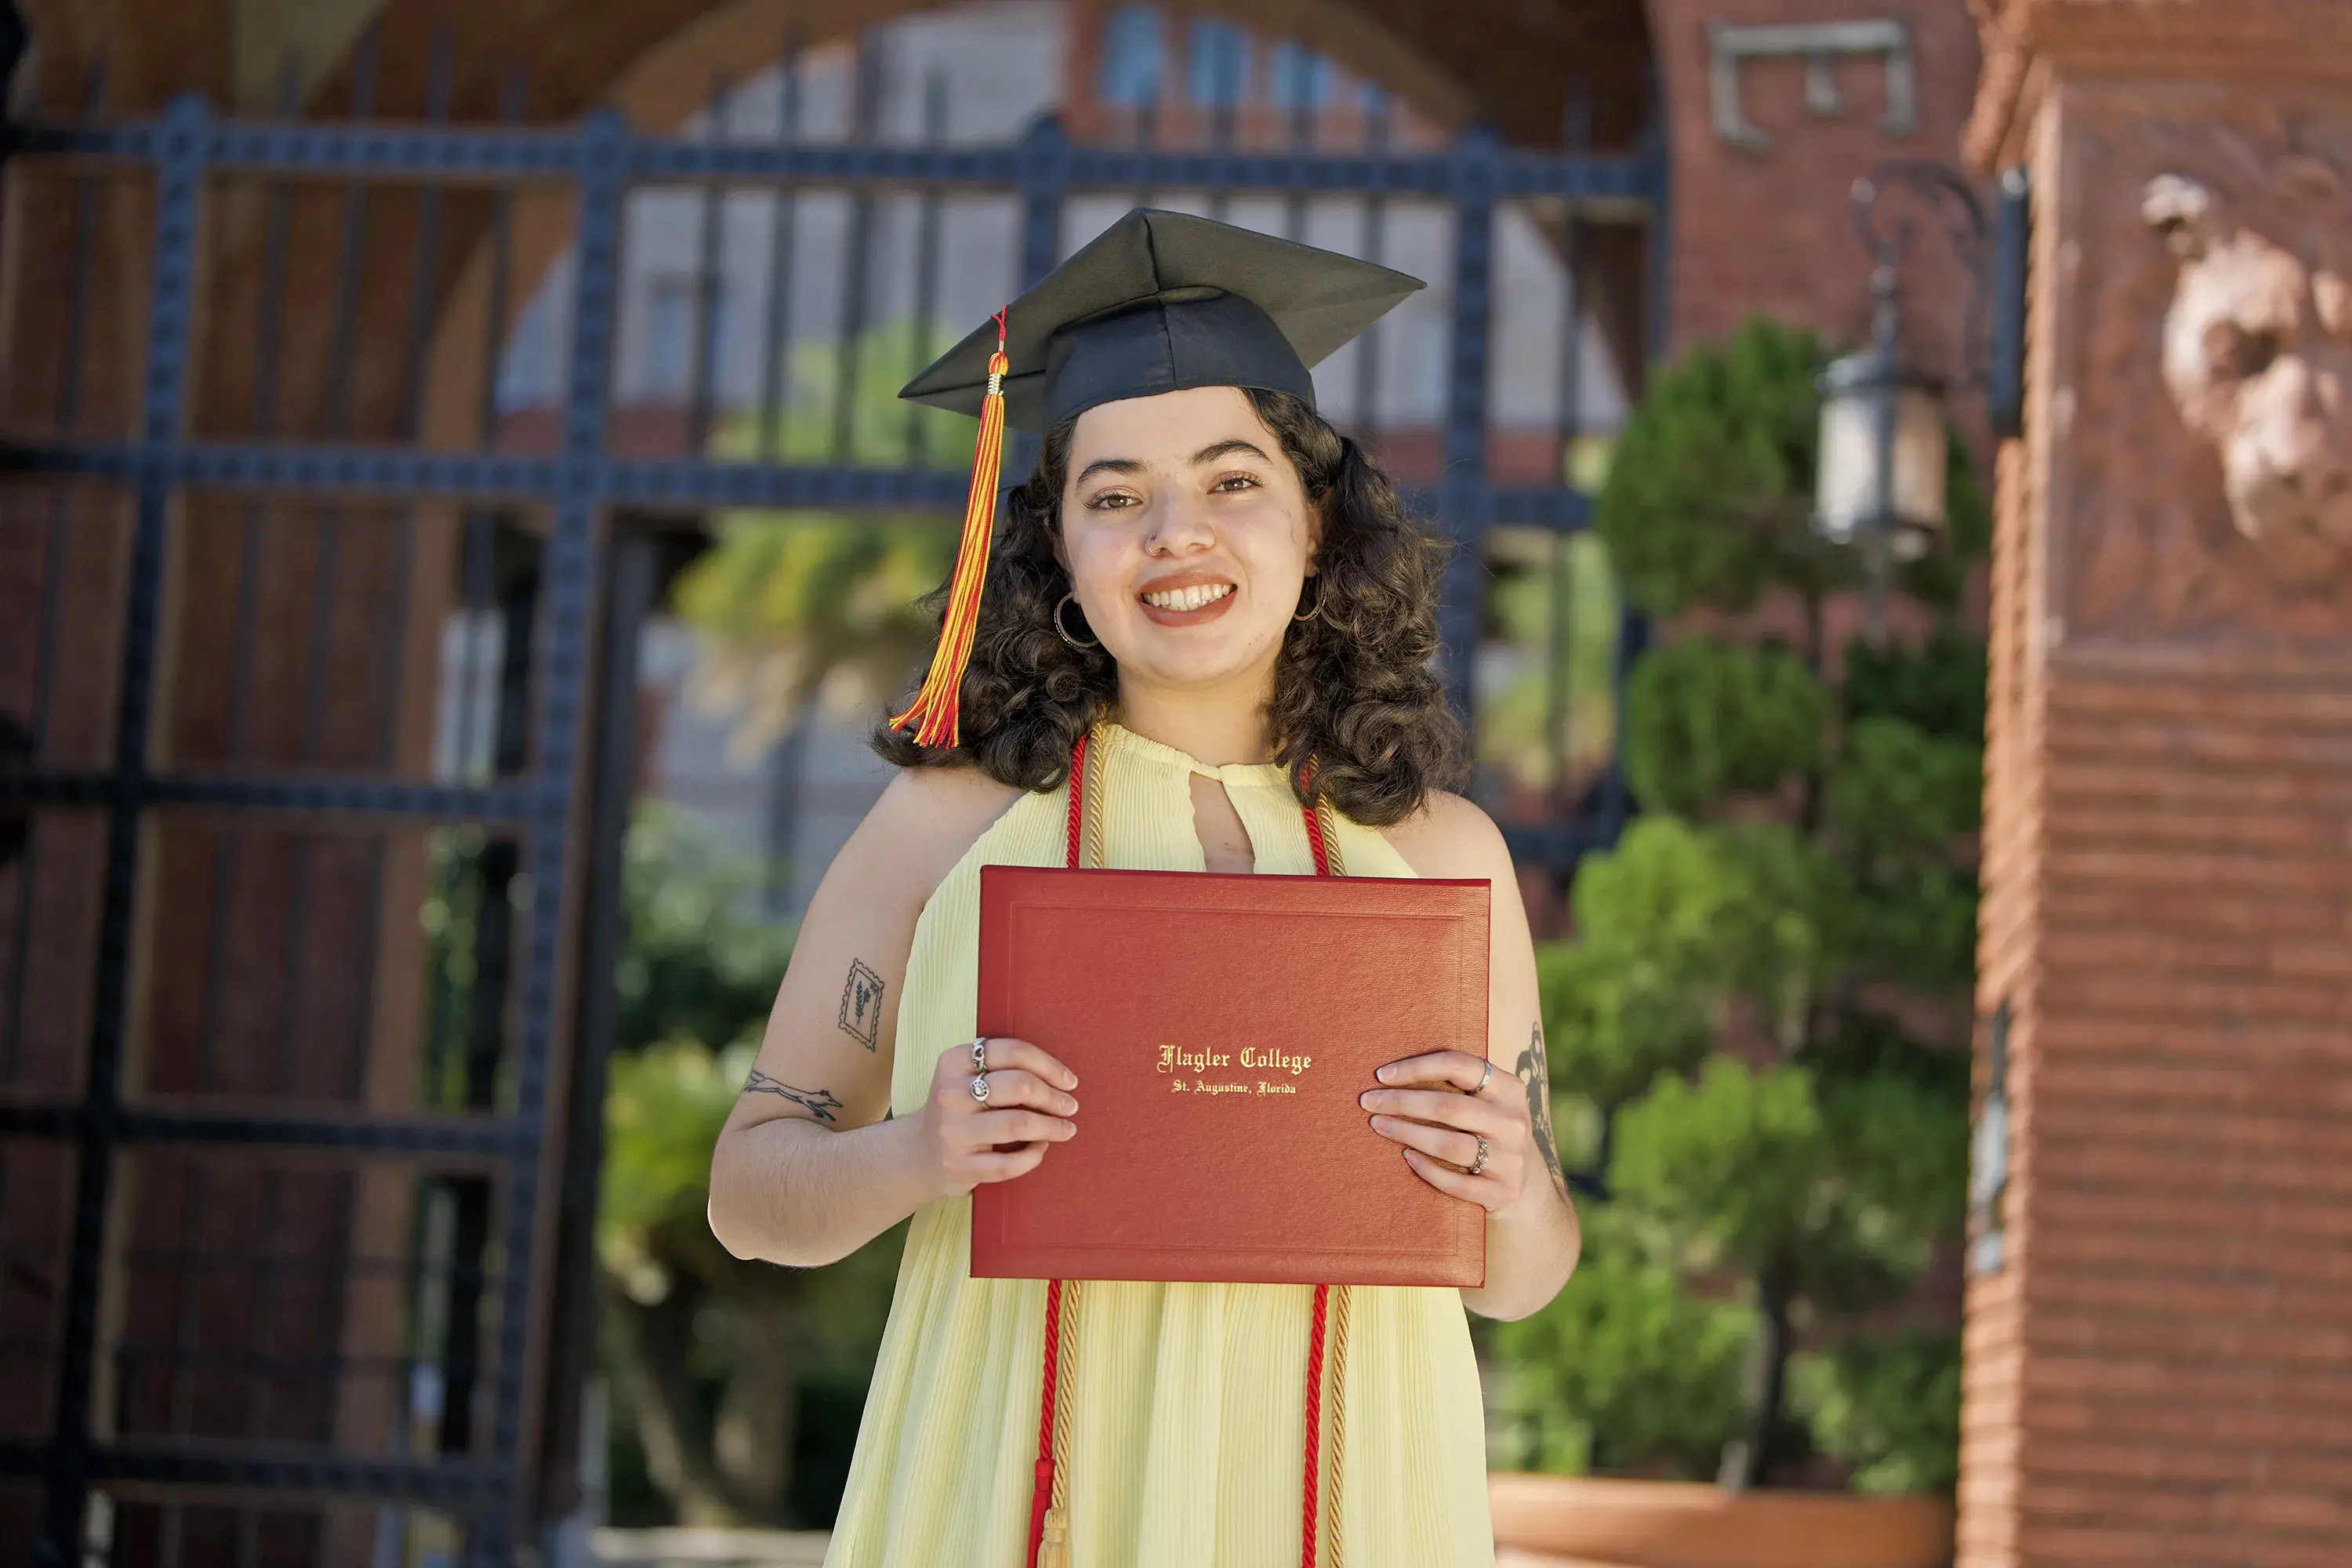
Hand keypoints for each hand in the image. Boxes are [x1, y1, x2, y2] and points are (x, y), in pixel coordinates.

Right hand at [913, 1036, 1078, 1198]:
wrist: (919, 1153)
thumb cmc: (959, 1110)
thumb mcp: (965, 1076)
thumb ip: (1001, 1067)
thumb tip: (1061, 1078)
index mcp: (953, 1062)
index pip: (1012, 1051)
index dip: (1049, 1065)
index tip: (1069, 1081)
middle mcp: (950, 1093)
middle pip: (1019, 1085)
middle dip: (1054, 1096)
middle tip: (1071, 1106)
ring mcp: (953, 1132)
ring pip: (1018, 1124)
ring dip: (1052, 1127)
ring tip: (1067, 1129)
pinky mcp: (959, 1166)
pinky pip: (1009, 1163)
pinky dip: (1034, 1156)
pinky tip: (1041, 1149)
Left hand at [1360, 1050, 1535, 1215]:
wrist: (1525, 1178)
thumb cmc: (1487, 1127)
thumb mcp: (1485, 1099)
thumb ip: (1455, 1082)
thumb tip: (1390, 1073)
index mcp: (1509, 1088)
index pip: (1459, 1065)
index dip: (1417, 1067)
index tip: (1381, 1075)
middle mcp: (1513, 1121)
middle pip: (1448, 1107)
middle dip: (1401, 1102)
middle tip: (1367, 1102)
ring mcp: (1510, 1158)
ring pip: (1449, 1145)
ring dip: (1407, 1133)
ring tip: (1378, 1125)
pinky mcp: (1502, 1190)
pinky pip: (1456, 1182)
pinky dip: (1427, 1169)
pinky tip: (1406, 1157)